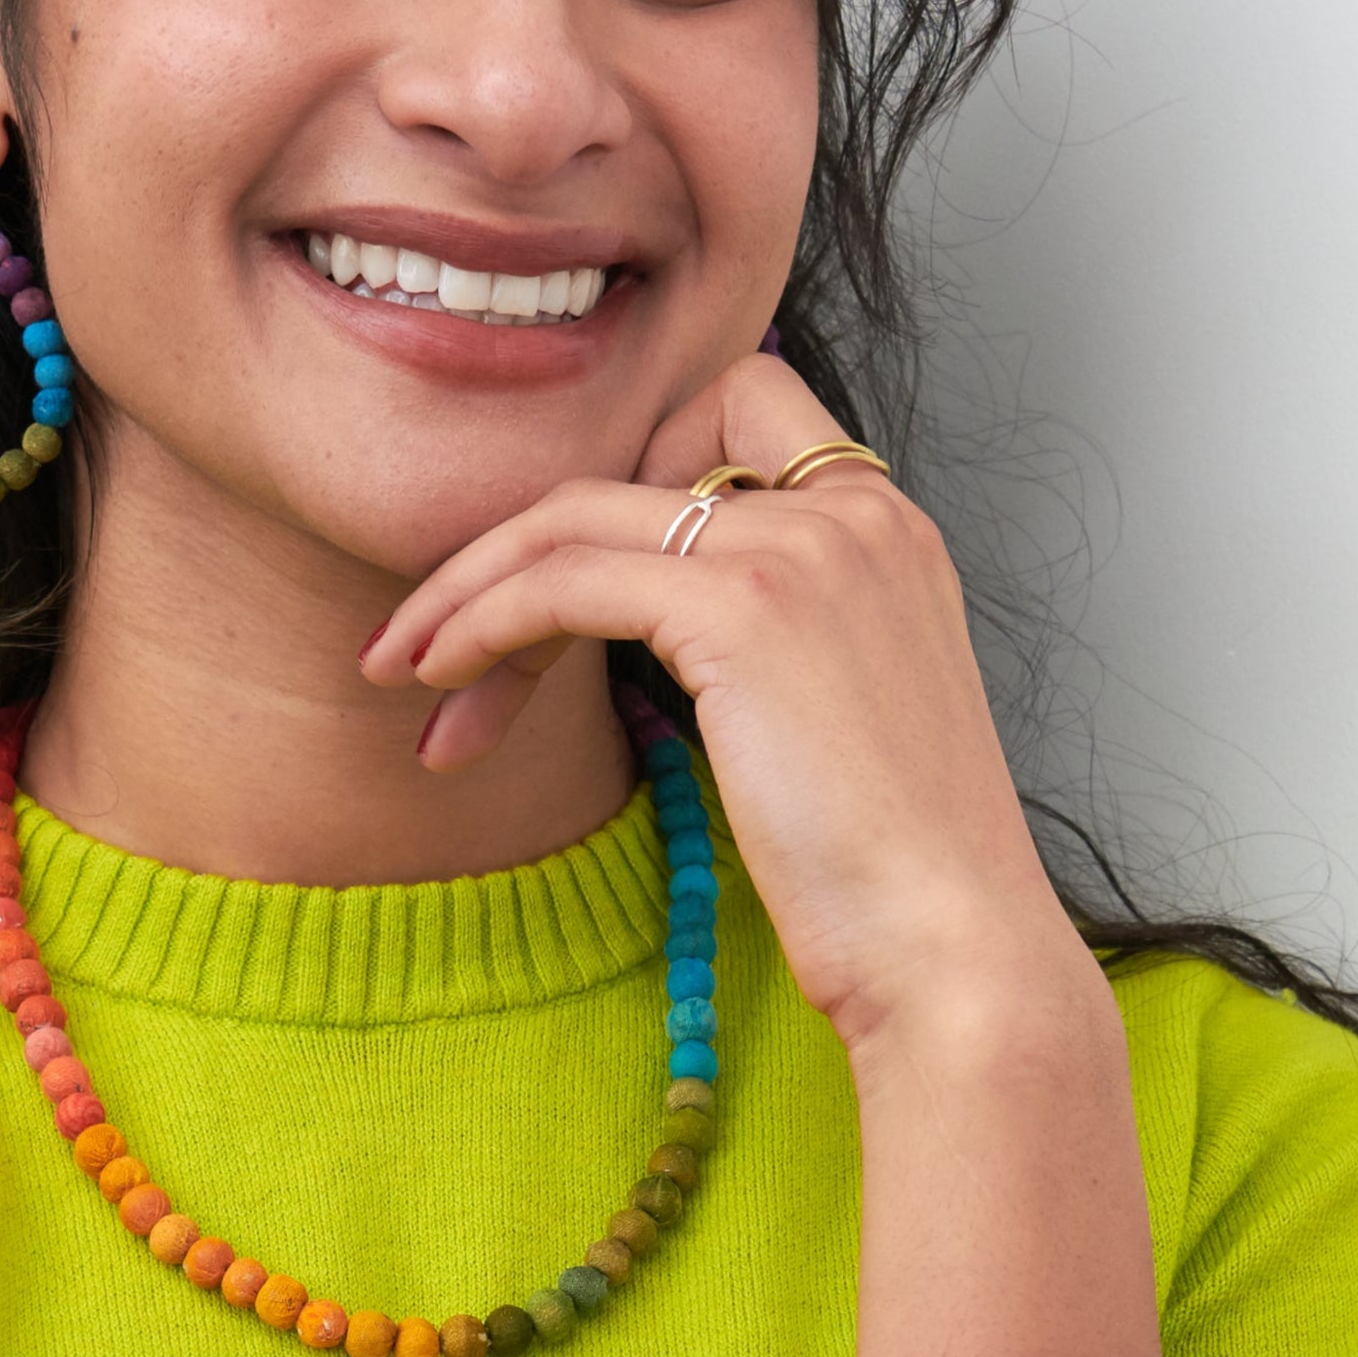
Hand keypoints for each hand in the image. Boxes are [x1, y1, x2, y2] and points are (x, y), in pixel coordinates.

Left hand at [362, 355, 1104, 1055]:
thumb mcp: (837, 712)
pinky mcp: (745, 607)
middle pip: (626, 467)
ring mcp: (803, 547)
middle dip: (509, 549)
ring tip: (402, 667)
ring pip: (573, 517)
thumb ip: (770, 639)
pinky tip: (446, 684)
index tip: (562, 584)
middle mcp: (853, 510)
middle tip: (431, 636)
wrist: (954, 947)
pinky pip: (564, 581)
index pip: (734, 409)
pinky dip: (483, 622)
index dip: (629, 473)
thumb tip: (650, 627)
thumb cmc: (891, 871)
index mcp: (885, 525)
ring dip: (464, 590)